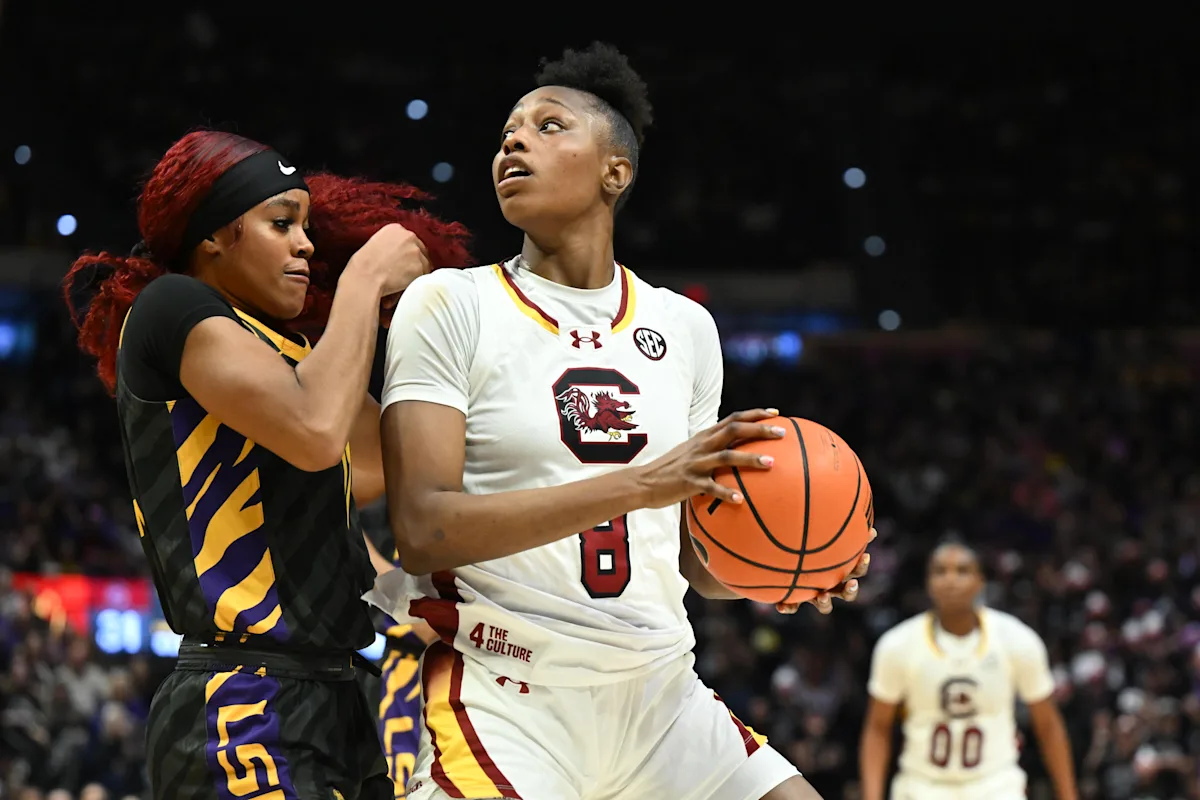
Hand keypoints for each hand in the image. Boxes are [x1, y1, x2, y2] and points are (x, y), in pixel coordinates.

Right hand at [345, 222, 431, 297]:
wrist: (365, 278)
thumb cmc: (363, 265)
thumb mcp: (375, 243)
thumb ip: (390, 243)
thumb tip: (399, 253)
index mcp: (395, 228)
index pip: (410, 239)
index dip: (408, 252)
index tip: (403, 260)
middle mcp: (408, 236)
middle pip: (420, 249)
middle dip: (414, 261)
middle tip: (404, 272)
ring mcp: (416, 251)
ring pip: (424, 263)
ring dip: (416, 272)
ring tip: (402, 281)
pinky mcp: (420, 266)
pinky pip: (424, 276)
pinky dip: (416, 282)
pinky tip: (404, 286)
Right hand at [635, 408, 784, 508]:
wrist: (643, 482)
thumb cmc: (671, 470)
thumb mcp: (692, 453)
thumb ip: (713, 449)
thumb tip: (739, 454)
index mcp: (704, 437)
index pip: (733, 418)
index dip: (755, 414)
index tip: (776, 414)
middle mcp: (702, 445)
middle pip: (734, 430)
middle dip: (760, 430)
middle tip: (782, 432)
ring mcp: (696, 463)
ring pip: (727, 457)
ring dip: (750, 459)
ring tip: (772, 464)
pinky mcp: (688, 482)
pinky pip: (710, 487)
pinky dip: (726, 493)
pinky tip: (741, 500)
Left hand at [776, 527, 876, 614]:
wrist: (774, 557)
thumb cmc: (801, 538)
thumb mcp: (815, 527)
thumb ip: (828, 519)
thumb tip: (842, 498)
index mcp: (838, 567)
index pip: (857, 568)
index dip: (862, 564)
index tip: (865, 555)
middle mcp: (829, 582)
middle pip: (847, 593)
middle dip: (851, 590)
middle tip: (851, 584)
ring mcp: (812, 592)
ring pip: (825, 605)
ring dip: (826, 602)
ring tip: (823, 595)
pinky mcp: (793, 598)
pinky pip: (792, 606)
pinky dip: (789, 607)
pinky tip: (781, 605)